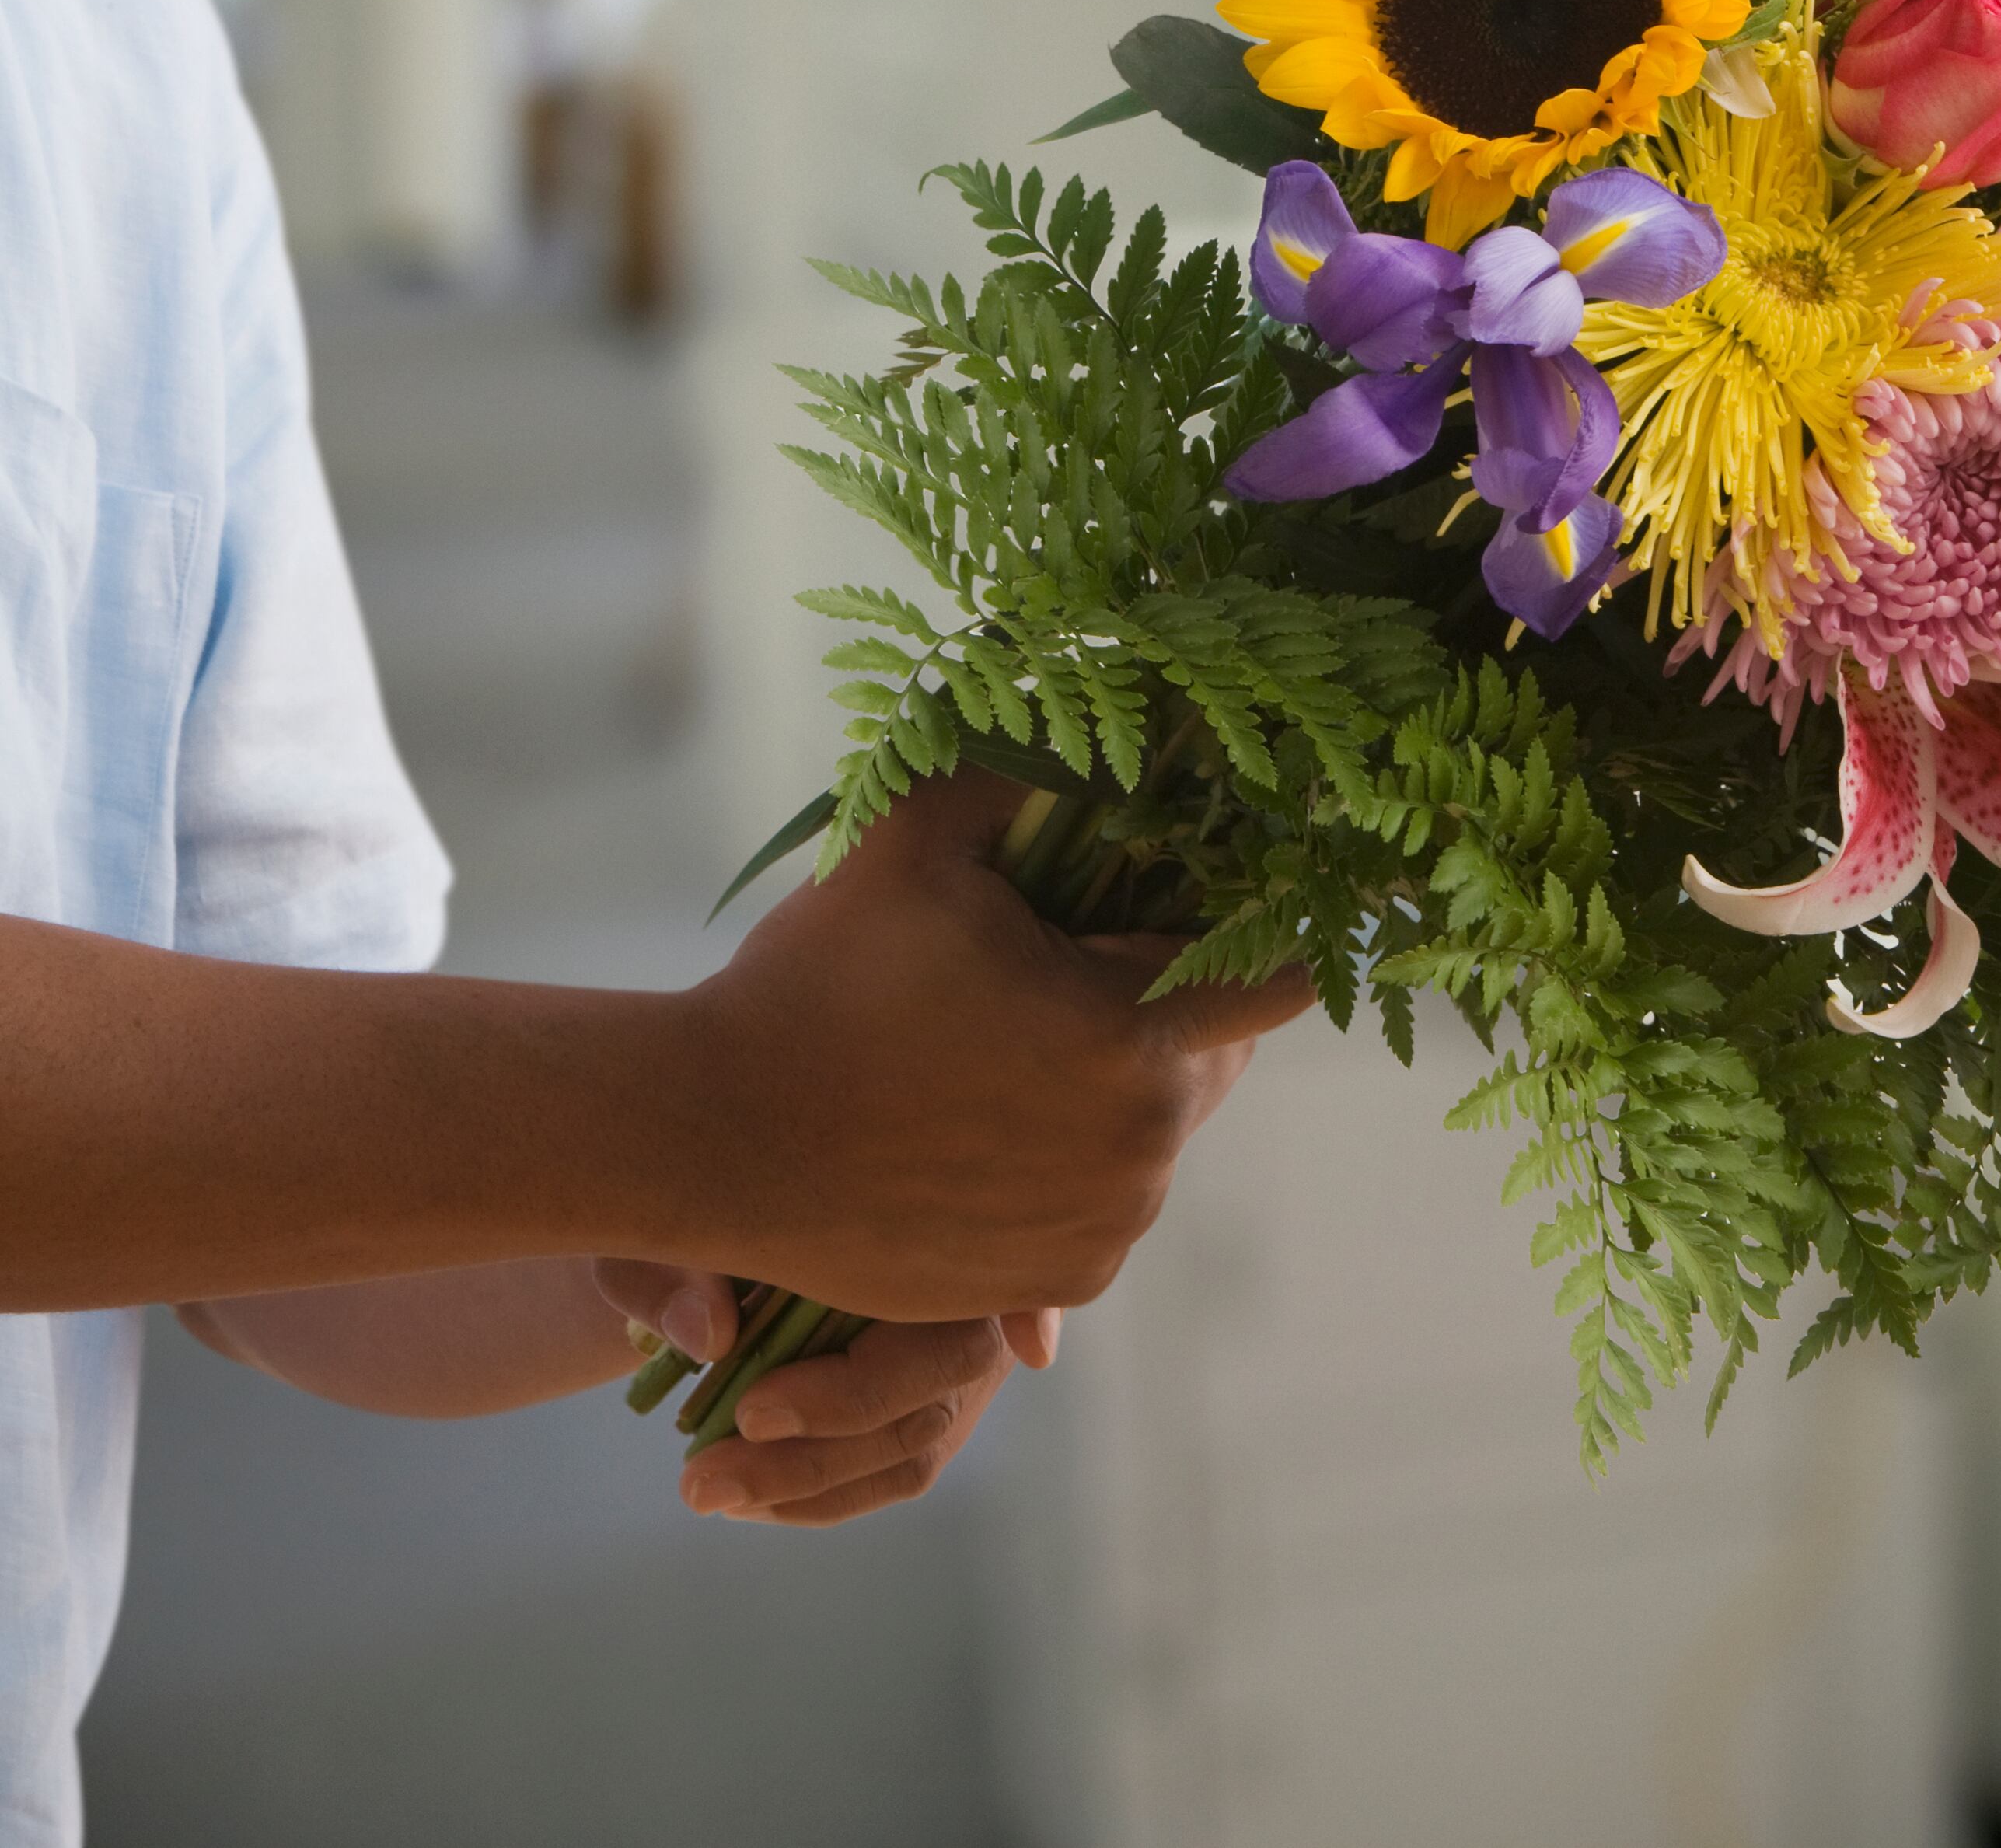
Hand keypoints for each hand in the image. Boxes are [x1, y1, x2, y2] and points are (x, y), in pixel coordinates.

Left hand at [597, 1260, 1061, 1525]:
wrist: (686, 1261)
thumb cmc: (681, 1228)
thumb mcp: (652, 1233)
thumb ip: (673, 1272)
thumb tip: (712, 1334)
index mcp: (920, 1213)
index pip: (993, 1258)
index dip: (1031, 1304)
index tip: (1029, 1346)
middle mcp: (964, 1288)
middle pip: (948, 1365)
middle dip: (843, 1412)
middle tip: (737, 1426)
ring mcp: (955, 1360)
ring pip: (916, 1437)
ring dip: (812, 1475)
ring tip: (702, 1486)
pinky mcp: (925, 1419)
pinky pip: (895, 1473)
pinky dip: (817, 1496)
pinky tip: (741, 1496)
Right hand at [667, 774, 1312, 1324]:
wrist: (708, 1138)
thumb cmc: (813, 978)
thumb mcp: (918, 837)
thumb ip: (1027, 772)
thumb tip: (1104, 731)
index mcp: (1133, 1034)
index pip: (1277, 976)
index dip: (1258, 931)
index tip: (1220, 909)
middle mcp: (1143, 1146)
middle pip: (1218, 1056)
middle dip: (1172, 1006)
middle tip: (1078, 971)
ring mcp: (1106, 1226)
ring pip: (1158, 1131)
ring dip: (1116, 1090)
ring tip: (1012, 1052)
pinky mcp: (1061, 1285)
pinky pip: (1106, 1203)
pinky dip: (1073, 1166)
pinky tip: (991, 1126)